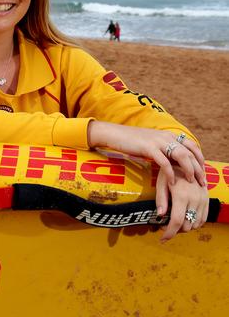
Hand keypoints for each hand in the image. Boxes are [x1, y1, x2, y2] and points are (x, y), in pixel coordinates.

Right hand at [88, 121, 205, 186]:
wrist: (113, 134)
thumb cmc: (130, 141)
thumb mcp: (151, 143)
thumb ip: (162, 149)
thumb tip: (172, 161)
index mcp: (168, 135)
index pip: (191, 146)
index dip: (200, 159)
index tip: (203, 172)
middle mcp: (166, 136)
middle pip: (190, 152)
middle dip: (198, 168)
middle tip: (202, 182)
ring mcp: (157, 141)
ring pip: (181, 156)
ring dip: (188, 170)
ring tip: (190, 182)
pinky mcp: (148, 147)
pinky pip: (164, 162)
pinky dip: (170, 173)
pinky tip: (171, 182)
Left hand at [157, 166, 208, 241]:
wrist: (186, 161)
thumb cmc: (170, 172)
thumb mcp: (161, 183)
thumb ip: (161, 200)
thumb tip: (160, 216)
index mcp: (182, 196)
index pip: (177, 221)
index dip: (169, 233)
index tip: (162, 239)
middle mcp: (195, 200)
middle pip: (187, 226)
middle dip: (175, 230)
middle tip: (165, 226)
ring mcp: (203, 200)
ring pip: (196, 224)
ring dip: (184, 227)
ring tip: (174, 221)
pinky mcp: (207, 200)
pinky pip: (203, 219)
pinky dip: (194, 223)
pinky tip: (184, 219)